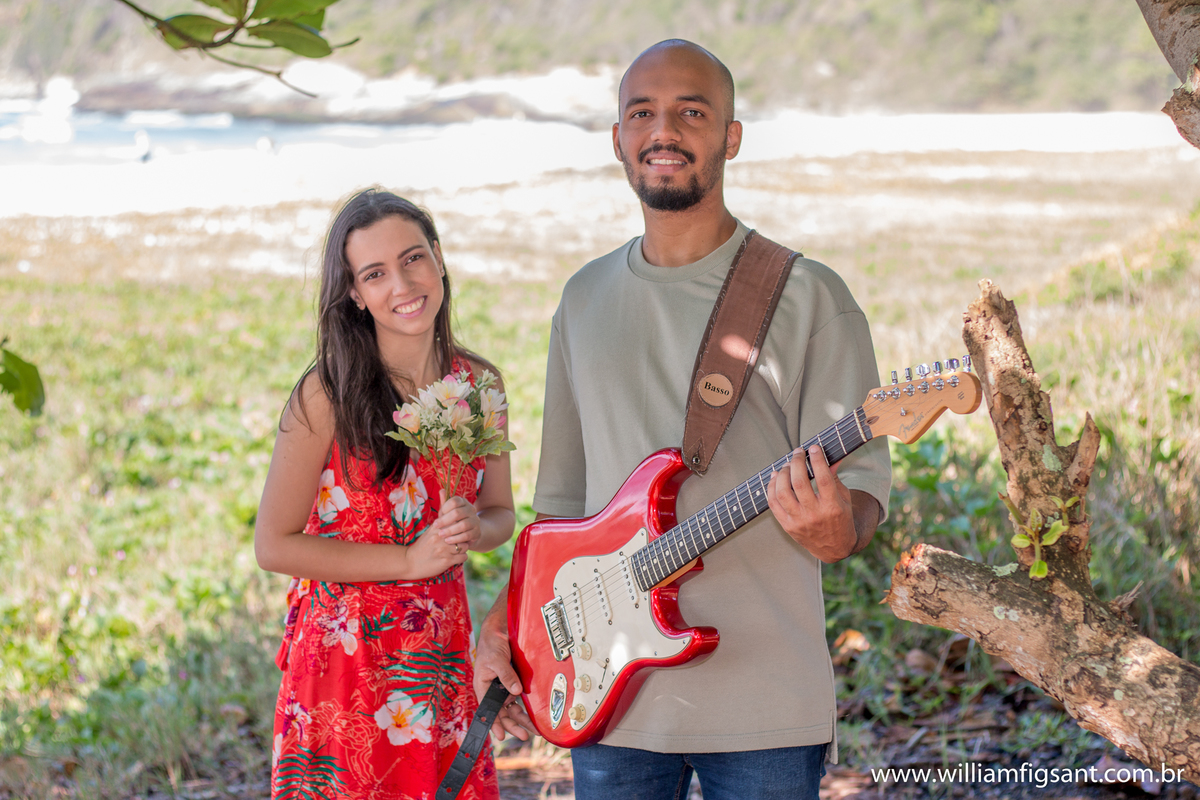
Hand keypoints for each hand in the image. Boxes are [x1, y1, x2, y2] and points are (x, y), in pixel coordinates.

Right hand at [405, 517, 468, 578]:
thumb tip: (445, 499)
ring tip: (457, 550)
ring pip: (465, 546)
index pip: (457, 522)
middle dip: (464, 538)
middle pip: (463, 533)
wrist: (410, 562)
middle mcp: (441, 537)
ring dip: (463, 549)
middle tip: (460, 541)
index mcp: (437, 528)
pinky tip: (456, 557)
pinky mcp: (446, 561)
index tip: (460, 530)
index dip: (461, 526)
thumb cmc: (423, 545)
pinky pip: (464, 557)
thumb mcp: (430, 530)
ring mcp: (444, 549)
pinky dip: (462, 557)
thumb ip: (441, 518)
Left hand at [431, 491, 483, 552]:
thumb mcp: (448, 513)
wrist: (469, 533)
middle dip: (445, 521)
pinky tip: (448, 541)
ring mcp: (475, 521)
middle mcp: (471, 509)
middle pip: (458, 513)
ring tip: (441, 535)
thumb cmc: (454, 521)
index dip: (445, 508)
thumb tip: (441, 490)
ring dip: (450, 530)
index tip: (438, 516)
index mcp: (463, 502)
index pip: (455, 501)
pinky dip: (456, 538)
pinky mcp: (477, 532)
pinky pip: (467, 535)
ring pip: (463, 525)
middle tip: (436, 526)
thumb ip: (444, 504)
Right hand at [474, 598, 534, 741]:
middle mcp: (493, 690)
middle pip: (502, 713)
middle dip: (513, 725)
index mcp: (483, 687)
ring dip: (521, 719)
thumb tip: (516, 691)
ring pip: (512, 708)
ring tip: (533, 731)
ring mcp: (504, 687)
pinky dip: (526, 708)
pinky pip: (519, 699)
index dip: (494, 723)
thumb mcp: (496, 659)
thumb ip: (506, 675)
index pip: (488, 710)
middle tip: (524, 736)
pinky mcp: (514, 682)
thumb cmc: (491, 644)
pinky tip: (534, 716)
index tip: (501, 735)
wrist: (500, 630)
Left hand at [767, 445, 856, 563]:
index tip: (813, 448)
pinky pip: (773, 504)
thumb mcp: (844, 499)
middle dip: (797, 462)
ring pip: (783, 493)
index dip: (817, 460)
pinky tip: (775, 477)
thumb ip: (835, 477)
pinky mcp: (787, 526)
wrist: (834, 549)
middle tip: (798, 452)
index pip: (822, 478)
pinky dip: (771, 488)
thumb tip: (831, 456)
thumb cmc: (841, 519)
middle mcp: (814, 514)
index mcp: (832, 507)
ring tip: (786, 465)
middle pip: (799, 483)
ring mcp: (799, 521)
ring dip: (782, 474)